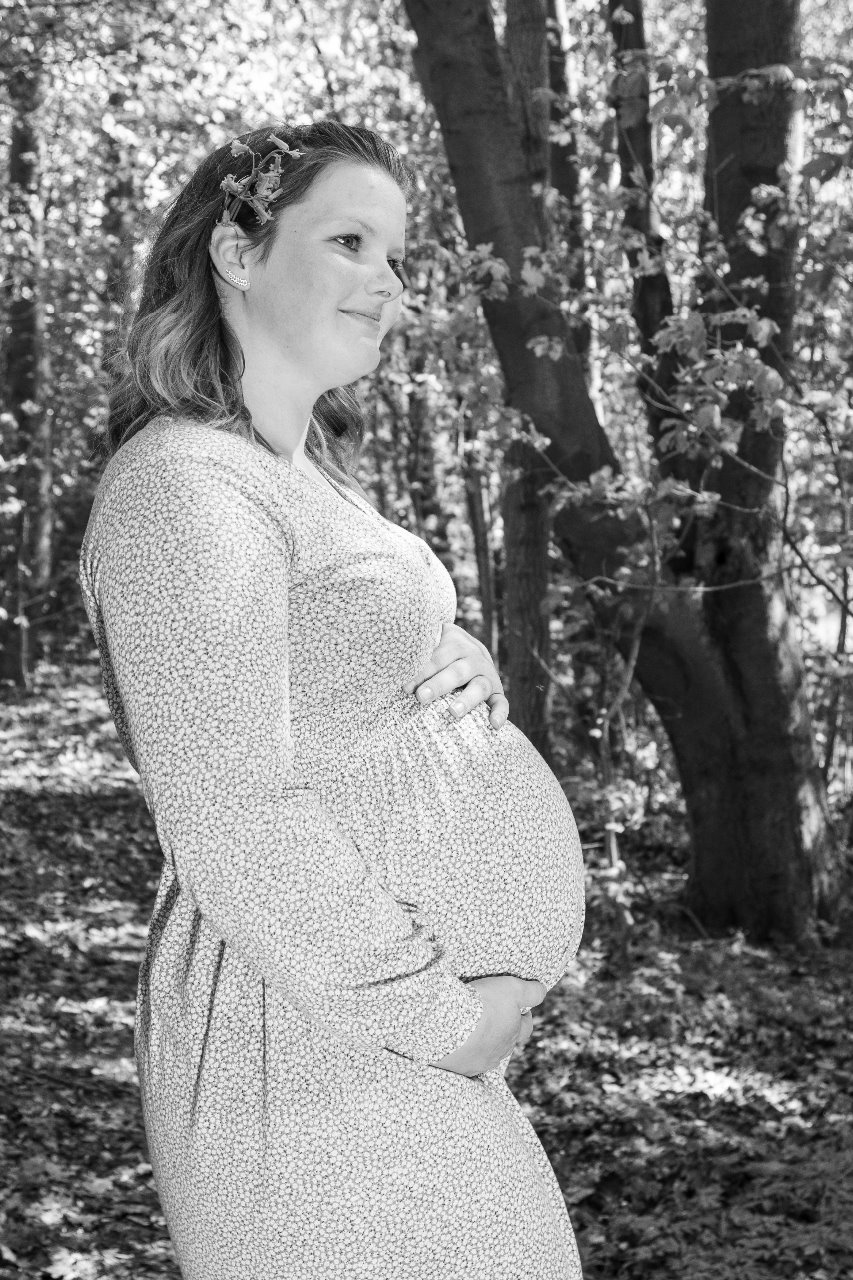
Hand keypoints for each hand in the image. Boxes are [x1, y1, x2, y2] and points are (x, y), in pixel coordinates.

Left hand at [403, 621, 508, 728]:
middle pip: (457, 671)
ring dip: (467, 699)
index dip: (422, 671)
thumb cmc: (437, 649)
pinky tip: (494, 726)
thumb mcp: (430, 642)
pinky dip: (500, 713)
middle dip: (439, 684)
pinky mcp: (497, 692)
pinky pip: (501, 703)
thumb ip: (416, 650)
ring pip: (479, 686)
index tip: (405, 687)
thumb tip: (387, 662)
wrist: (468, 647)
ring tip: (452, 712)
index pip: (438, 657)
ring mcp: (487, 675)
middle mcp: (474, 658)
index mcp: (455, 644)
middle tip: (421, 697)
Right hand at [428, 975, 546, 1076]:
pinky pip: (468, 1061)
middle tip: (491, 1014)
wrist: (450, 1025)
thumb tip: (542, 990)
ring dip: (483, 1041)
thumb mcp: (513, 989)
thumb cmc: (484, 1005)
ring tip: (472, 1026)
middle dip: (503, 1029)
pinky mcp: (463, 1067)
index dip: (523, 1015)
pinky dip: (466, 1051)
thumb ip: (532, 992)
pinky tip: (459, 1041)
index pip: (527, 1027)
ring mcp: (482, 1062)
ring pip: (488, 1052)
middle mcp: (501, 1052)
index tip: (514, 1004)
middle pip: (507, 1042)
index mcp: (515, 1033)